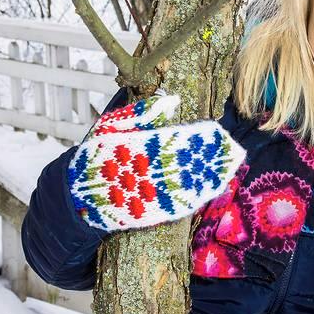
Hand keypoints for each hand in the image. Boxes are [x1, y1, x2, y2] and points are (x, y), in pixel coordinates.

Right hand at [67, 94, 244, 230]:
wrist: (78, 193)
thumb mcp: (113, 126)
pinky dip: (197, 197)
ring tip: (230, 167)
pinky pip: (178, 205)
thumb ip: (143, 113)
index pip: (177, 138)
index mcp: (140, 146)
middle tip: (235, 150)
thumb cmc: (97, 154)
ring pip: (188, 183)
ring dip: (211, 176)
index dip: (200, 136)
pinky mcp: (149, 212)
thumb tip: (171, 100)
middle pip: (188, 162)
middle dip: (212, 157)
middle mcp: (147, 170)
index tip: (218, 131)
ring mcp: (149, 193)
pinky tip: (212, 190)